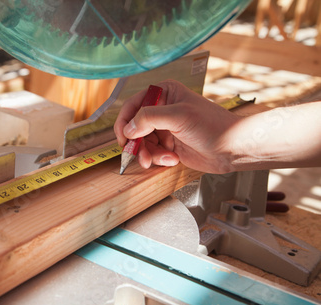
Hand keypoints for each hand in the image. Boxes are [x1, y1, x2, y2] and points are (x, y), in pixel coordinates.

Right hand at [114, 80, 239, 173]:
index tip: (123, 137)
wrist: (233, 148)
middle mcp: (162, 110)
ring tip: (162, 159)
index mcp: (164, 93)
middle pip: (134, 127)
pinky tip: (172, 159)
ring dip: (149, 154)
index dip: (125, 122)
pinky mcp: (169, 145)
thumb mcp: (179, 116)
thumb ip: (149, 118)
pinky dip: (159, 159)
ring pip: (142, 143)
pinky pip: (152, 154)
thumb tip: (128, 128)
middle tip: (139, 155)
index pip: (133, 105)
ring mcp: (165, 128)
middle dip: (137, 144)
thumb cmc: (214, 126)